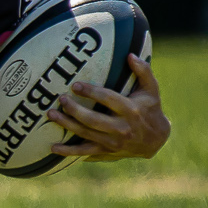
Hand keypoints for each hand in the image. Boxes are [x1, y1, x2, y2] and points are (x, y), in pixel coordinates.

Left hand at [48, 55, 169, 160]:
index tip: (75, 85)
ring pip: (85, 134)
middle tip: (61, 99)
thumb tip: (130, 55)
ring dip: (67, 125)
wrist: (156, 140)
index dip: (91, 92)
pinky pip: (84, 152)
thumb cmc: (151, 109)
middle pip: (93, 119)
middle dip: (75, 109)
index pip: (108, 99)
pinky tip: (53, 147)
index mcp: (131, 110)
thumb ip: (143, 71)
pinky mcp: (106, 151)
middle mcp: (122, 127)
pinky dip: (68, 152)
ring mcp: (113, 141)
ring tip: (51, 114)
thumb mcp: (152, 90)